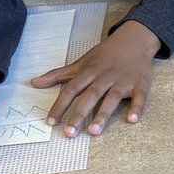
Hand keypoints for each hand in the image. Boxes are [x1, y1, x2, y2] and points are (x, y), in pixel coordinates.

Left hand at [31, 21, 160, 136]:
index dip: (60, 106)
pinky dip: (136, 108)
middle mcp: (105, 77)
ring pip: (112, 98)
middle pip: (90, 96)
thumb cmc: (105, 55)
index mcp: (89, 72)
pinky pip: (139, 97)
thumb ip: (58, 75)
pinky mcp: (140, 84)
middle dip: (79, 114)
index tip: (51, 122)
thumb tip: (33, 83)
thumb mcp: (81, 63)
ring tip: (94, 132)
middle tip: (69, 133)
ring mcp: (123, 80)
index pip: (71, 90)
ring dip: (103, 115)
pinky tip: (131, 120)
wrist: (134, 40)